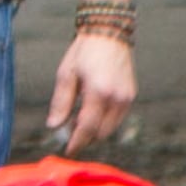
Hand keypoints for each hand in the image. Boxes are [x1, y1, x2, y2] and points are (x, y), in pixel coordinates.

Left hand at [48, 27, 136, 150]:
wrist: (109, 33)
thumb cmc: (83, 52)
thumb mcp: (66, 75)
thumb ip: (60, 103)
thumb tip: (53, 126)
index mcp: (99, 92)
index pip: (87, 128)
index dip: (77, 143)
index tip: (67, 151)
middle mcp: (117, 97)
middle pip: (101, 132)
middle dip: (84, 138)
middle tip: (68, 133)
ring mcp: (127, 97)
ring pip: (111, 128)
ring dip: (94, 131)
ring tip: (77, 121)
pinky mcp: (131, 95)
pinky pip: (117, 118)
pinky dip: (104, 122)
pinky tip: (90, 113)